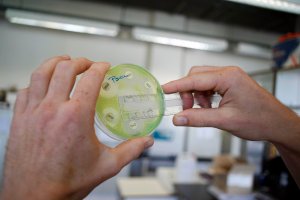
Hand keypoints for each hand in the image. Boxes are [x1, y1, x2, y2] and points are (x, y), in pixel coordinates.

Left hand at [0, 56, 153, 199]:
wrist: (35, 196)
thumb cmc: (66, 183)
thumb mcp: (106, 165)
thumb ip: (131, 150)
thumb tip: (146, 141)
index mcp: (76, 116)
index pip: (90, 79)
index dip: (100, 67)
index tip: (104, 66)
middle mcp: (52, 109)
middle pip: (66, 68)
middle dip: (81, 61)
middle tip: (88, 64)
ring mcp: (33, 112)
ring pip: (41, 73)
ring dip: (55, 63)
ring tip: (64, 62)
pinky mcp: (20, 118)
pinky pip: (26, 90)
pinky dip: (37, 81)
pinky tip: (42, 84)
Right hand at [163, 66, 298, 141]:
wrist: (278, 124)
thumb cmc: (259, 120)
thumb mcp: (225, 121)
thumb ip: (198, 118)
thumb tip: (178, 119)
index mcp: (228, 77)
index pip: (195, 79)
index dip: (177, 85)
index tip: (164, 90)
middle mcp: (229, 73)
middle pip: (196, 77)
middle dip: (188, 93)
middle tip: (187, 110)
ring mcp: (230, 77)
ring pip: (202, 81)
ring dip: (197, 96)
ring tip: (203, 111)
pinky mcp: (231, 83)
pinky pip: (210, 86)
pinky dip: (204, 97)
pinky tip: (209, 108)